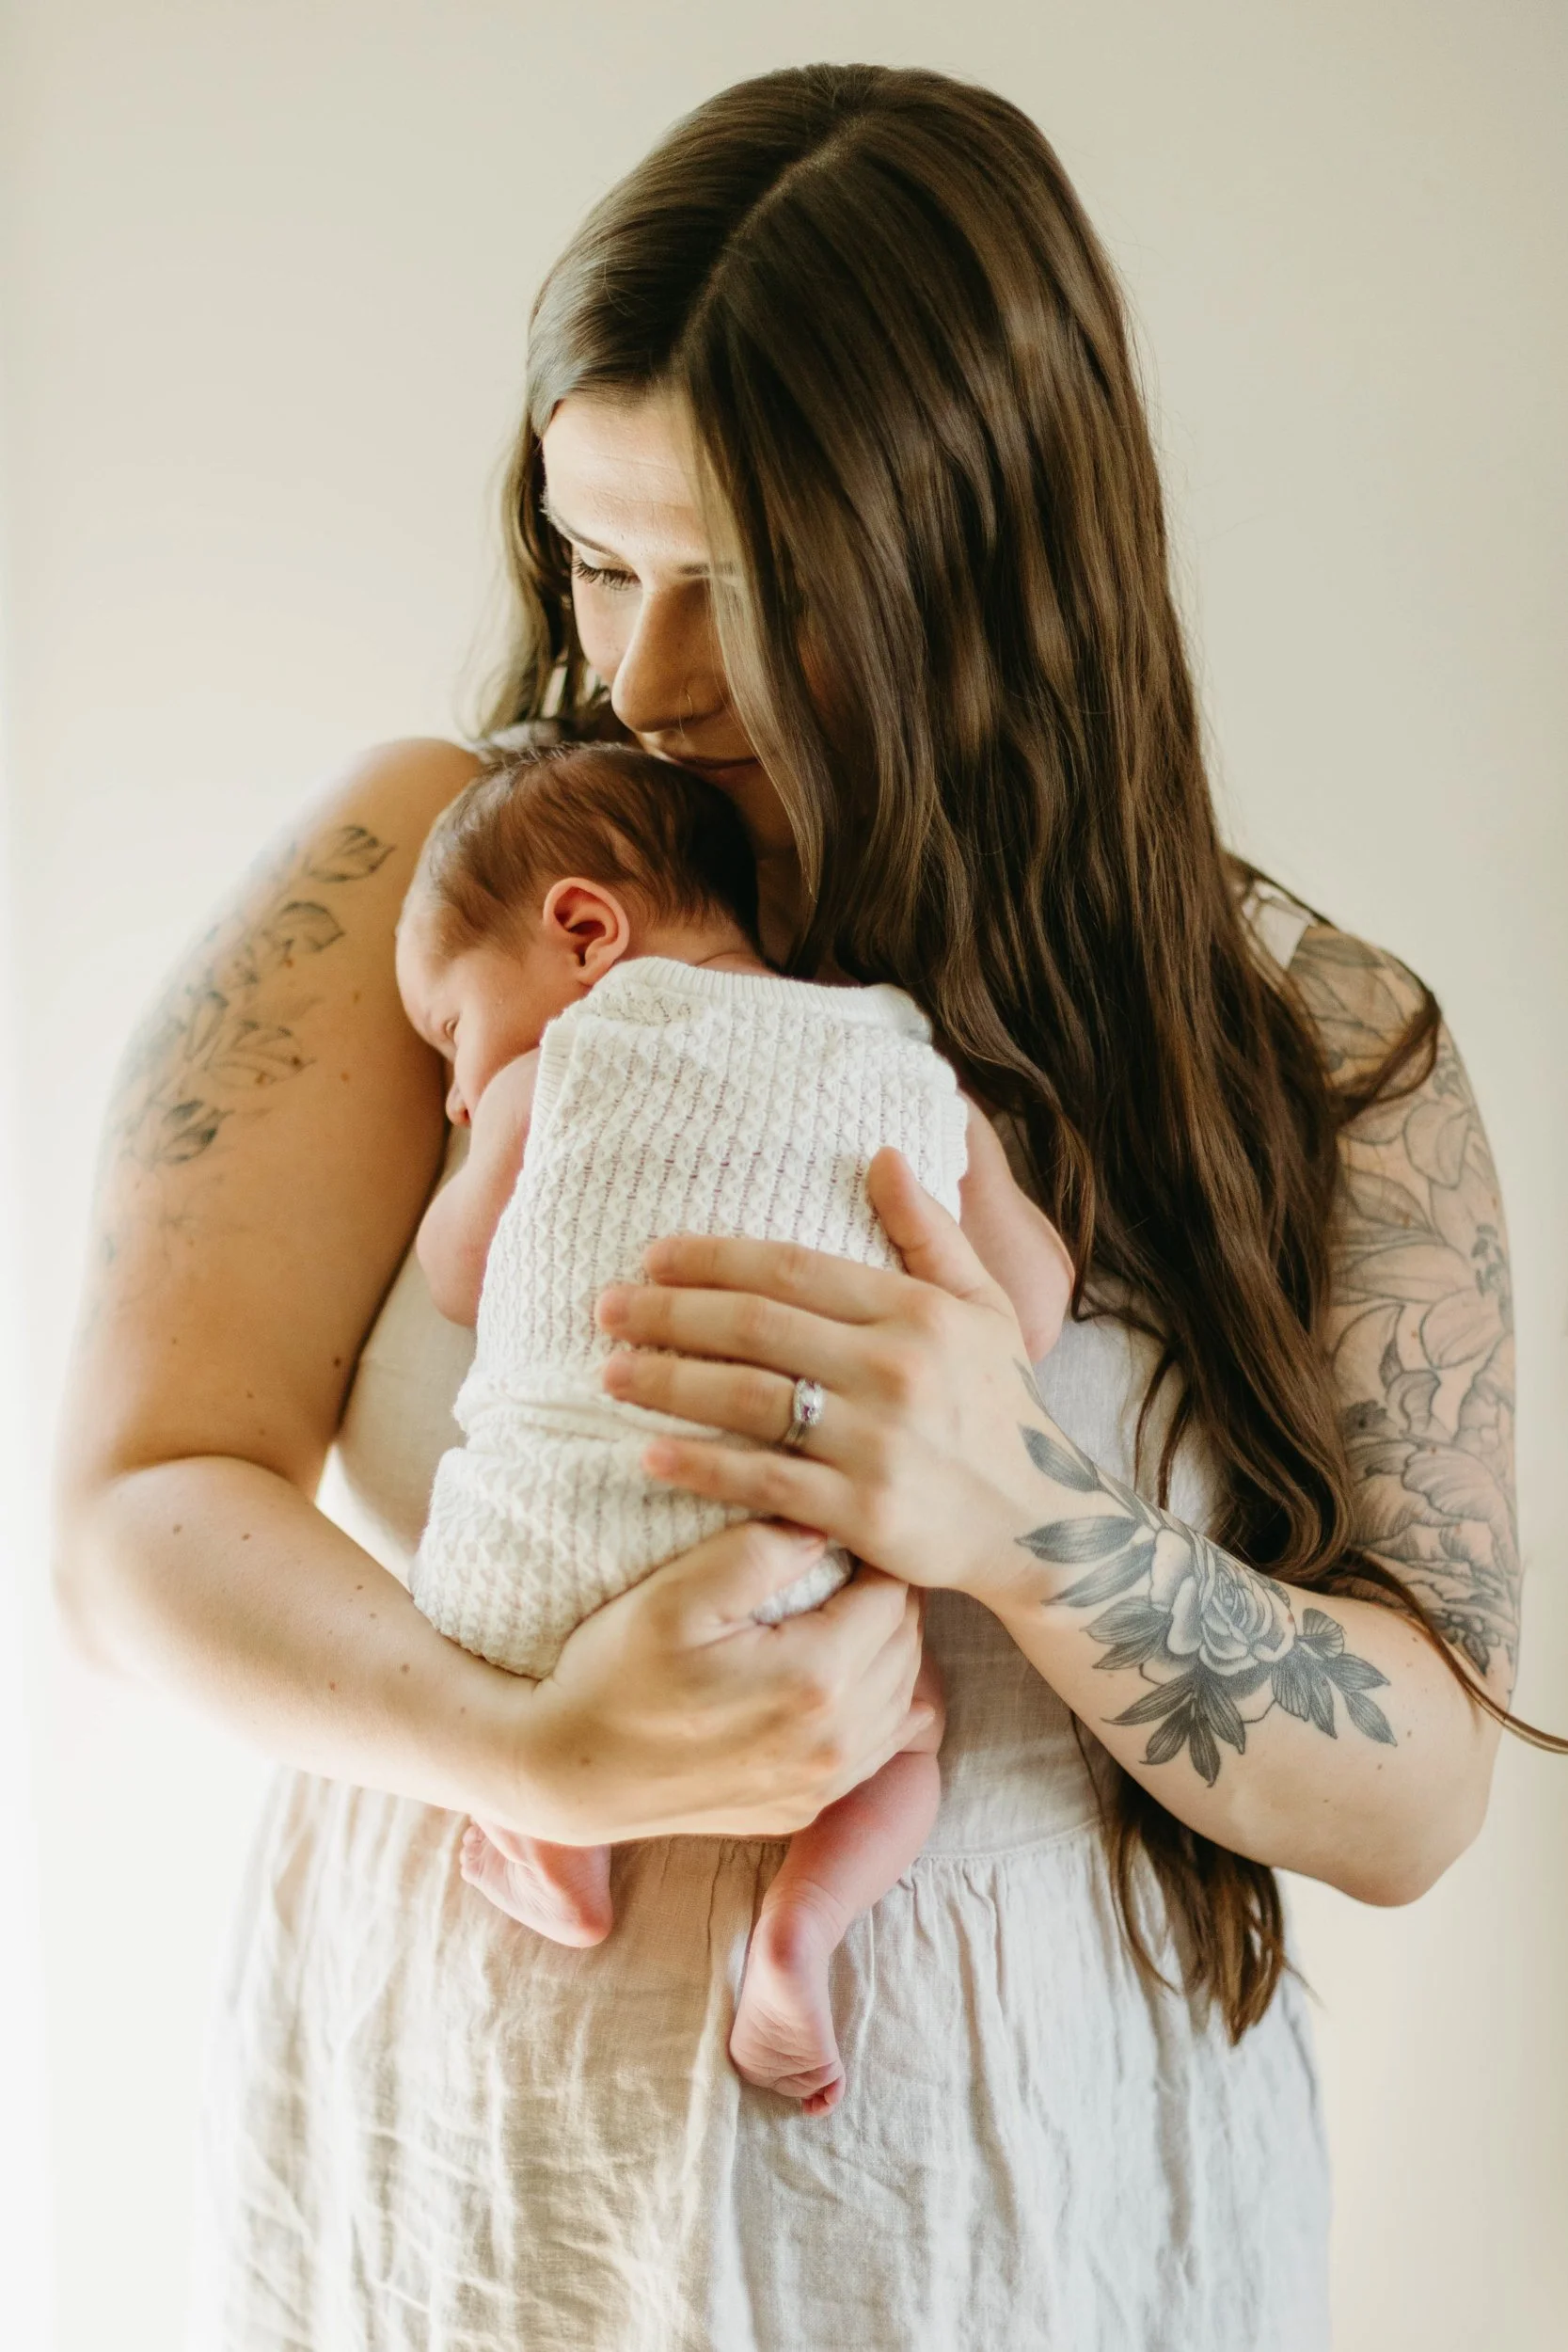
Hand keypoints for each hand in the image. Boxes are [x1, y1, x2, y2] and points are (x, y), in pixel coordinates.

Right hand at [494, 1515, 930, 1846]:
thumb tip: (824, 1529)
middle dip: (888, 1599)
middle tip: (852, 1565)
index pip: (890, 1596)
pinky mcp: (801, 1809)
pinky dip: (880, 1709)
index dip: (874, 1555)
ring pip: (901, 1699)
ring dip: (887, 1651)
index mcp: (814, 1678)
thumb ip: (761, 1550)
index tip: (845, 1532)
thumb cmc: (613, 1671)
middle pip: (903, 1647)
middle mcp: (833, 1742)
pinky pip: (876, 1752)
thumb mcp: (677, 1592)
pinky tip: (856, 1682)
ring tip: (851, 1612)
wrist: (570, 1769)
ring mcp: (819, 1784)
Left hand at [596, 1148, 1049, 1607]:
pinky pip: (764, 1481)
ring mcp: (878, 1443)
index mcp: (916, 1311)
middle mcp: (896, 1369)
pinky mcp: (864, 1512)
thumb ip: (929, 1232)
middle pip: (757, 1328)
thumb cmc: (999, 1403)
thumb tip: (882, 1153)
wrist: (1045, 1521)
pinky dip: (702, 1467)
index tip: (653, 1255)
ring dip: (668, 1383)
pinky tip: (650, 1454)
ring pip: (749, 1401)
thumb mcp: (983, 1306)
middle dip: (670, 1314)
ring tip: (610, 1372)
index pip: (793, 1269)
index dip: (715, 1257)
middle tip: (607, 1308)